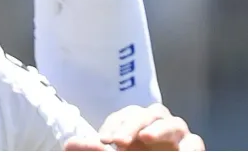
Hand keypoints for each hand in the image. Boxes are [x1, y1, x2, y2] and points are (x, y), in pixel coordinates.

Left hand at [64, 104, 204, 150]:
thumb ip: (92, 150)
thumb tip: (68, 145)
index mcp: (136, 126)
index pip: (125, 116)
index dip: (114, 124)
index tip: (103, 140)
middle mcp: (157, 126)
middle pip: (147, 113)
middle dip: (131, 125)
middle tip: (118, 142)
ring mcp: (177, 136)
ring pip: (173, 122)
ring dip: (158, 129)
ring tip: (144, 138)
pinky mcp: (192, 148)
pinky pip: (195, 142)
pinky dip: (189, 146)